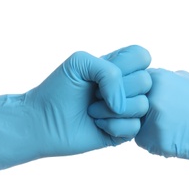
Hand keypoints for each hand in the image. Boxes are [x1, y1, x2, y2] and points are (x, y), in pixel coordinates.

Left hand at [0, 45, 151, 173]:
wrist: (42, 120)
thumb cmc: (58, 89)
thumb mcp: (80, 62)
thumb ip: (110, 71)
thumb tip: (122, 104)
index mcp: (118, 67)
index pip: (143, 56)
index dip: (127, 64)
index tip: (102, 71)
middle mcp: (126, 87)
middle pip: (146, 81)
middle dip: (116, 89)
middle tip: (94, 94)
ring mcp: (126, 110)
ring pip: (142, 106)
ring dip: (111, 109)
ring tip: (92, 111)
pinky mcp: (123, 132)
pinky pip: (134, 127)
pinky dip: (112, 126)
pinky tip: (97, 125)